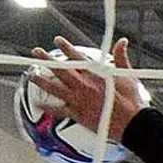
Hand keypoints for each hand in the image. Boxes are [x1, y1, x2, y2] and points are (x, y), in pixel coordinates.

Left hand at [29, 37, 143, 141]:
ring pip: (56, 88)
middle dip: (47, 60)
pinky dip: (48, 107)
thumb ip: (121, 57)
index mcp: (95, 74)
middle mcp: (84, 85)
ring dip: (42, 81)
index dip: (66, 47)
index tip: (57, 40)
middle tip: (36, 52)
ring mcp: (79, 99)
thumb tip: (122, 41)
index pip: (77, 57)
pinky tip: (38, 103)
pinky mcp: (79, 114)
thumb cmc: (131, 100)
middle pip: (61, 70)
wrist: (131, 122)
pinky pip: (59, 110)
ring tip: (31, 75)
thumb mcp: (128, 75)